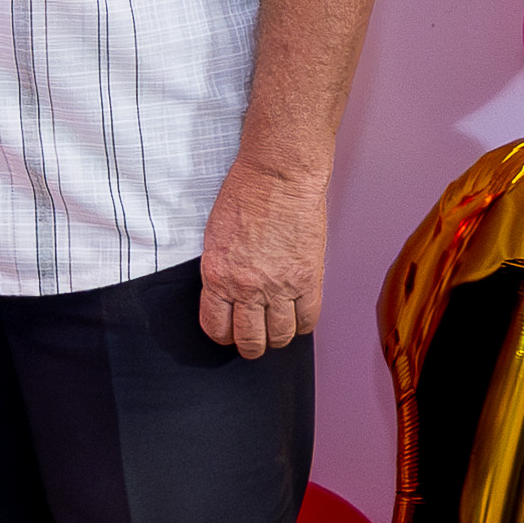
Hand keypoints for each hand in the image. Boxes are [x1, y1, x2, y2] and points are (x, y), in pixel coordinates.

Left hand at [197, 160, 328, 360]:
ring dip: (278, 338)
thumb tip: (227, 295)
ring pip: (280, 336)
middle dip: (251, 346)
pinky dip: (303, 324)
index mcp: (217, 276)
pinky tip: (298, 316)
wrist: (278, 176)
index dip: (223, 335)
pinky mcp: (308, 279)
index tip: (229, 333)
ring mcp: (279, 286)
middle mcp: (246, 287)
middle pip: (250, 340)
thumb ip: (221, 271)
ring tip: (278, 330)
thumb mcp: (215, 237)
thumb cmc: (245, 195)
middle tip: (255, 340)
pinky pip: (308, 320)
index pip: (216, 327)